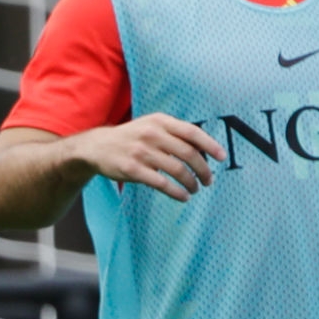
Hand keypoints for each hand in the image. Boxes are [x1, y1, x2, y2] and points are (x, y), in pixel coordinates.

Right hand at [73, 114, 226, 201]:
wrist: (96, 146)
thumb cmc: (133, 137)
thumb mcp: (152, 125)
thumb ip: (176, 133)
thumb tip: (206, 148)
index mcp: (160, 121)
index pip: (192, 132)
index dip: (210, 145)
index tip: (222, 157)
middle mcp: (152, 134)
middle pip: (188, 154)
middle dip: (203, 170)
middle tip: (209, 180)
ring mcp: (141, 152)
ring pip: (177, 170)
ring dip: (191, 182)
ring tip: (196, 189)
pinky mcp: (132, 169)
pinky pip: (161, 183)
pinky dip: (176, 192)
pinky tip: (183, 197)